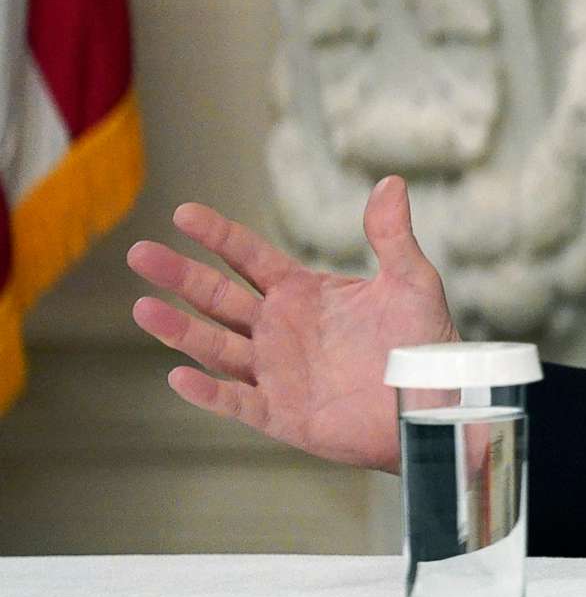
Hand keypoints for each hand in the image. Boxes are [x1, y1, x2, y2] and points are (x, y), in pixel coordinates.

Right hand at [128, 176, 458, 473]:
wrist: (434, 402)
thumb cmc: (423, 342)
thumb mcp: (411, 281)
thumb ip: (392, 235)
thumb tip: (391, 183)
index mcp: (303, 294)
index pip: (248, 258)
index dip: (218, 236)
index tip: (183, 212)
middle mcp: (279, 330)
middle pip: (218, 298)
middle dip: (180, 276)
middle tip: (140, 252)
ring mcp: (276, 371)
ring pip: (216, 347)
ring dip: (180, 330)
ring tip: (144, 307)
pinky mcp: (282, 413)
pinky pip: (237, 401)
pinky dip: (209, 392)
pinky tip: (178, 376)